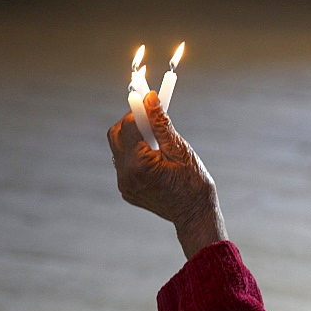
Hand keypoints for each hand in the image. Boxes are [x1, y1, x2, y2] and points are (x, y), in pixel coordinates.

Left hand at [107, 91, 227, 259]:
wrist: (195, 215)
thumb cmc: (194, 183)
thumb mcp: (180, 149)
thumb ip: (161, 123)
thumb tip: (150, 98)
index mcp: (139, 163)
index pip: (129, 123)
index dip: (138, 107)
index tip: (147, 95)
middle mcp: (125, 174)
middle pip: (116, 134)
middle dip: (131, 121)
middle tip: (150, 117)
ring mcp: (124, 184)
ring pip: (119, 148)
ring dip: (133, 138)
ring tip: (157, 142)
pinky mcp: (126, 190)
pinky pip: (124, 163)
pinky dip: (135, 154)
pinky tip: (155, 158)